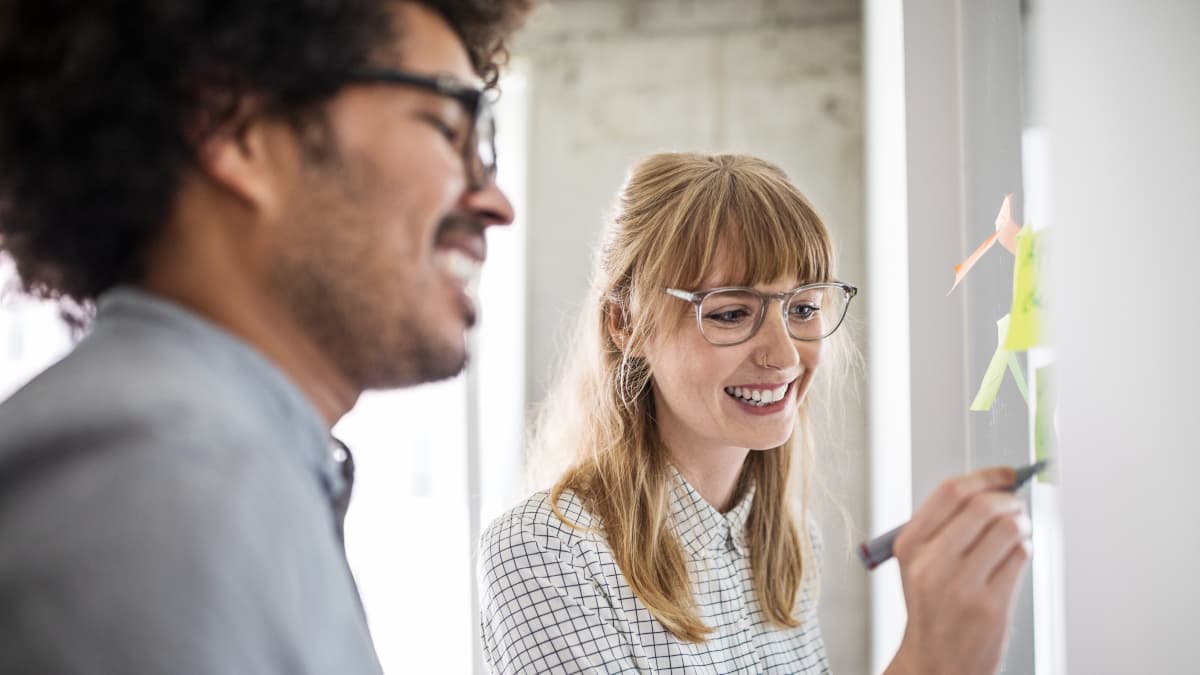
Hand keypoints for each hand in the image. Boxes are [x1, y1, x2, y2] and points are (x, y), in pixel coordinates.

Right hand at [883, 466, 1030, 674]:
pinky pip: (1019, 558)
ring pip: (1007, 529)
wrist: (935, 663)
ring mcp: (961, 585)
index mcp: (910, 545)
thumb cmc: (932, 611)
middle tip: (1017, 505)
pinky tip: (1016, 557)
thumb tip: (989, 491)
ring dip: (1022, 524)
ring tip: (1019, 532)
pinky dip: (1025, 550)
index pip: (950, 492)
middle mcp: (932, 563)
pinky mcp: (990, 605)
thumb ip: (945, 528)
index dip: (985, 476)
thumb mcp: (919, 565)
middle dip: (1009, 500)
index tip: (1005, 474)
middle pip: (982, 506)